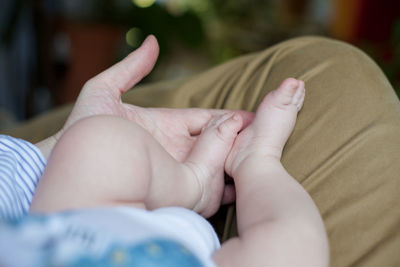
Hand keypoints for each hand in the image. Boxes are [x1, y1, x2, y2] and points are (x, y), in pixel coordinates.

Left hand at [37, 35, 253, 162]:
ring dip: (239, 151)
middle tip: (268, 127)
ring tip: (264, 141)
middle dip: (240, 136)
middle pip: (215, 140)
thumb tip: (152, 42)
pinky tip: (246, 157)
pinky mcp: (183, 189)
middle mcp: (175, 149)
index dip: (226, 117)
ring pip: (218, 159)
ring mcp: (179, 169)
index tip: (249, 116)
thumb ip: (131, 67)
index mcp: (165, 126)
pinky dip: (230, 168)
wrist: (79, 162)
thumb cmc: (86, 129)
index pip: (203, 119)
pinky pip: (214, 176)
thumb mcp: (105, 90)